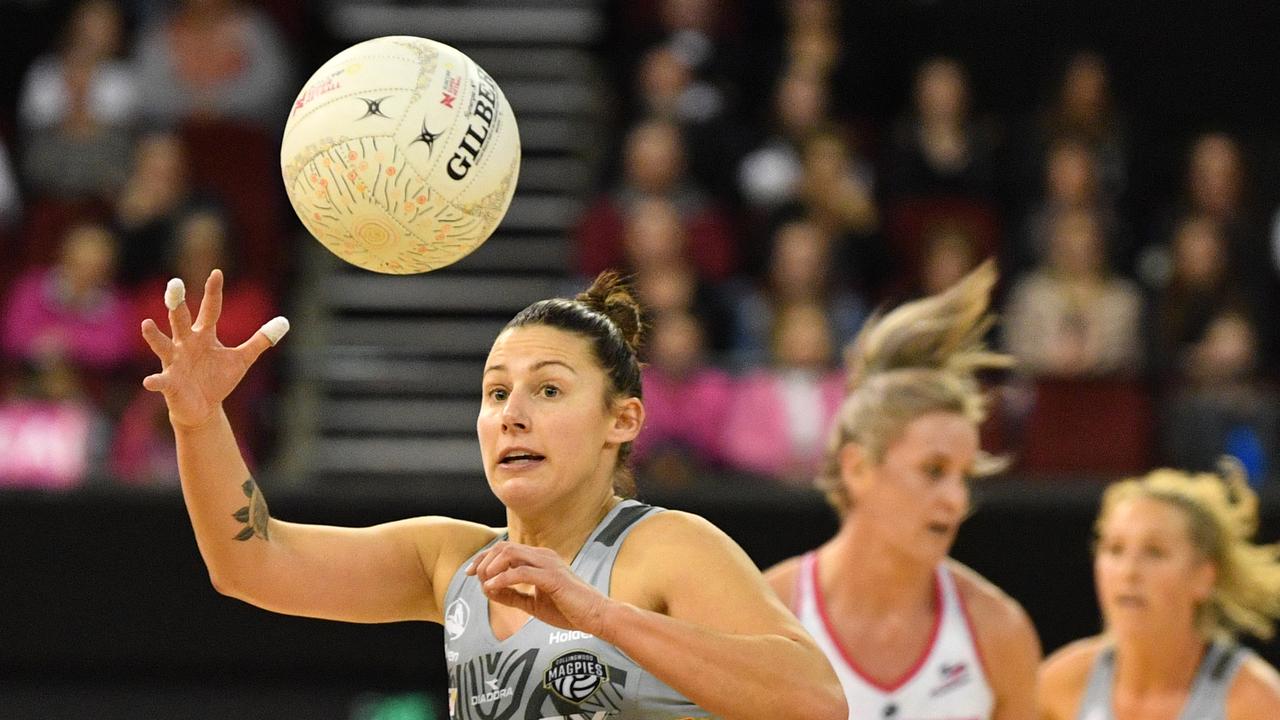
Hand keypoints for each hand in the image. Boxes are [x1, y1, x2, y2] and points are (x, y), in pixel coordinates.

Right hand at [140, 269, 287, 428]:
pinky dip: (155, 381)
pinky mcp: (169, 382)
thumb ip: (260, 340)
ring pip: (162, 345)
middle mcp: (185, 344)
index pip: (211, 309)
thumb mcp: (242, 358)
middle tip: (175, 284)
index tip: (216, 273)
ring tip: (147, 324)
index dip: (214, 292)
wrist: (203, 407)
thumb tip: (285, 322)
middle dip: (177, 303)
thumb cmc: (218, 379)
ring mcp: (174, 362)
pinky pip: (160, 381)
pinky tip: (149, 382)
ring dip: (154, 336)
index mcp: (203, 335)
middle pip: (180, 320)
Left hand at [467, 541, 611, 635]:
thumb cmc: (569, 610)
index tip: (470, 573)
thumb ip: (512, 596)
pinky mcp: (552, 577)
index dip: (484, 558)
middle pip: (504, 546)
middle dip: (483, 560)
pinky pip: (521, 572)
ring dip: (491, 567)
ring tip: (484, 582)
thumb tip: (488, 591)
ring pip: (510, 553)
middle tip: (472, 576)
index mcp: (539, 559)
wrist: (597, 616)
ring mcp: (548, 564)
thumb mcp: (534, 604)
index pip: (505, 549)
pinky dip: (502, 579)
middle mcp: (543, 556)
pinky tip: (492, 589)